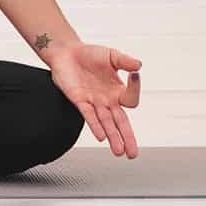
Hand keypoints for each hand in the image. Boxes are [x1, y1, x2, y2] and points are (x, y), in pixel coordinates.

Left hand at [47, 42, 141, 158]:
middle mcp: (107, 100)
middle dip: (127, 138)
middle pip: (120, 122)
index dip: (135, 88)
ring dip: (112, 137)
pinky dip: (95, 125)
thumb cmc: (89, 55)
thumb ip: (125, 61)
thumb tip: (139, 65)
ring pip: (105, 123)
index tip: (134, 75)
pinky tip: (101, 136)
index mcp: (117, 91)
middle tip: (133, 153)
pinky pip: (88, 115)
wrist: (66, 52)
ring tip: (119, 151)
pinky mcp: (79, 101)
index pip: (131, 99)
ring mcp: (93, 102)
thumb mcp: (111, 56)